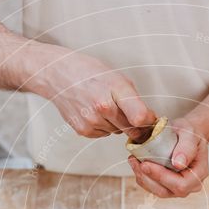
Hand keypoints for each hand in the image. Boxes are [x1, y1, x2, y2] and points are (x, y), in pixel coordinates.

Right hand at [35, 48, 156, 138]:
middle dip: (134, 124)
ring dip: (117, 124)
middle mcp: (103, 107)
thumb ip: (134, 100)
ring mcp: (91, 121)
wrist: (57, 74)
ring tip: (105, 106)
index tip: (151, 119)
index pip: (140, 117)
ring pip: (117, 133)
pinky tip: (94, 112)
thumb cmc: (89, 73)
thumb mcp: (117, 78)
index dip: (149, 121)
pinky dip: (103, 127)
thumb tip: (149, 120)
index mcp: (115, 89)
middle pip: (131, 129)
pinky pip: (103, 134)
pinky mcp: (83, 130)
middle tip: (127, 112)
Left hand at [128, 118, 208, 197]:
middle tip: (135, 160)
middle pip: (165, 191)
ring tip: (133, 160)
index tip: (146, 164)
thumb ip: (187, 147)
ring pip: (156, 191)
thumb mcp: (190, 133)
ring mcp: (177, 188)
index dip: (162, 177)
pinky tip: (136, 163)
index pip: (180, 185)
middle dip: (148, 177)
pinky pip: (151, 187)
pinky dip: (141, 176)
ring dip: (142, 177)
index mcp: (199, 174)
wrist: (185, 135)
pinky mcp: (166, 186)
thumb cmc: (189, 133)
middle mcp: (189, 186)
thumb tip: (178, 164)